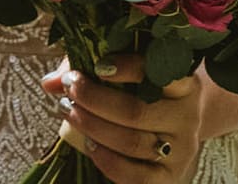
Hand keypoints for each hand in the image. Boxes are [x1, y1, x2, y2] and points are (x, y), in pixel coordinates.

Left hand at [40, 55, 204, 181]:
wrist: (174, 128)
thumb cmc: (141, 91)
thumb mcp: (122, 71)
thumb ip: (87, 68)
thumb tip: (50, 82)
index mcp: (183, 84)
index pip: (163, 73)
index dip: (129, 68)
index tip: (97, 65)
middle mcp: (187, 117)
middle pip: (136, 112)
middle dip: (94, 100)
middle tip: (70, 89)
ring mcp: (181, 150)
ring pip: (132, 142)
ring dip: (92, 127)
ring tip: (68, 111)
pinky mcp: (169, 176)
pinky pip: (137, 176)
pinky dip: (108, 162)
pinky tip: (89, 144)